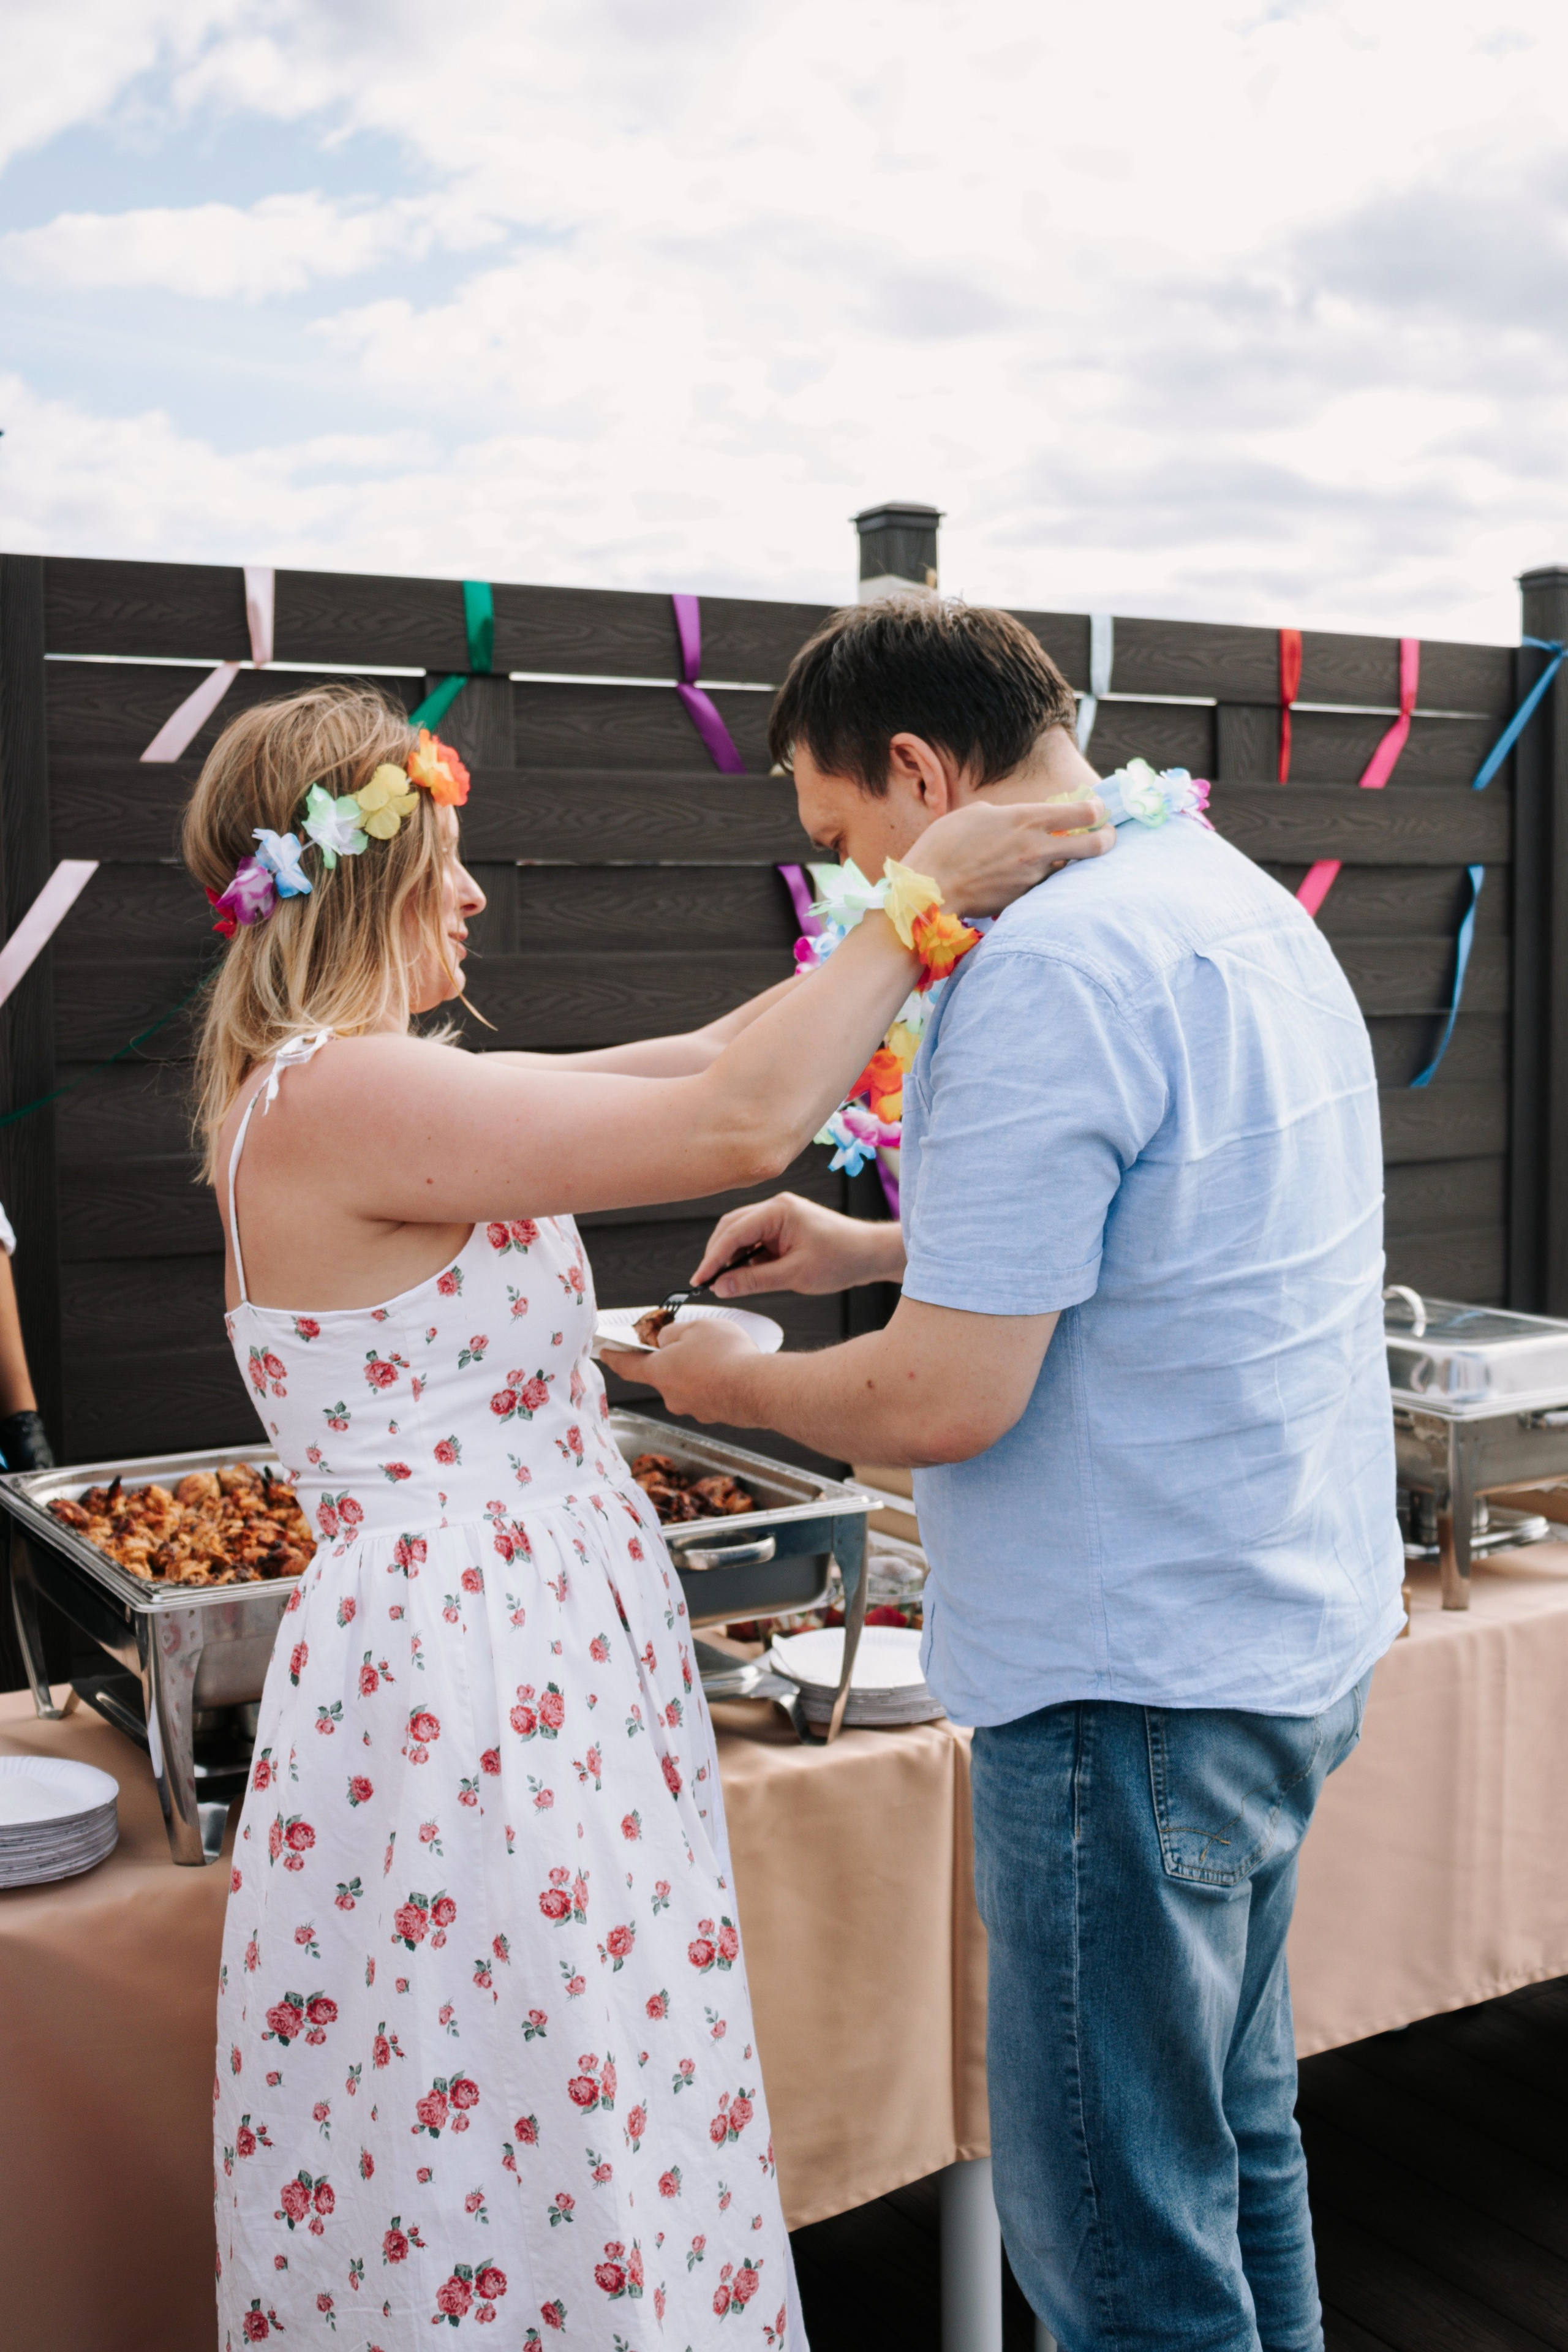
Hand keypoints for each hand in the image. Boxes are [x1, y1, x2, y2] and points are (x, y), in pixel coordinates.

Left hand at [601, 1316, 761, 1422]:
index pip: (627, 1366)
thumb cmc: (726, 1356)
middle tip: (695, 1342)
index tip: (605, 1353)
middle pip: (664, 1373)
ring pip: (689, 1384)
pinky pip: (710, 1393)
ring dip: (699, 1370)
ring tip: (723, 1355)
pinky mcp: (715, 1415)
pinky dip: (716, 1382)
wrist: (759, 1388)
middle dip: (675, 1359)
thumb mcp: (695, 1327)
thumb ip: (675, 1333)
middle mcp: (671, 1395)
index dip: (615, 1357)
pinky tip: (733, 1370)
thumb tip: (667, 1340)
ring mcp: (694, 1408)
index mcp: (659, 1372)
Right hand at [690, 1192, 903, 1296]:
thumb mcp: (794, 1275)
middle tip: (707, 1281)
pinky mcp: (784, 1227)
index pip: (733, 1232)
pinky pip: (756, 1240)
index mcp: (779, 1210)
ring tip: (723, 1281)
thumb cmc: (842, 1259)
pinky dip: (746, 1257)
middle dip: (717, 1254)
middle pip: (732, 1227)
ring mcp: (780, 1215)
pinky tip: (742, 1275)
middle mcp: (776, 1207)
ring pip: (741, 1233)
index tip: (700, 1279)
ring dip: (730, 1256)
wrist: (871, 1254)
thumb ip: (754, 1280)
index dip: (713, 1258)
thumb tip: (722, 1286)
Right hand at [907, 795, 1112, 915]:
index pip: (1084, 812)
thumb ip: (1007, 814)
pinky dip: (1042, 879)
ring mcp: (1033, 877)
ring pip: (1068, 867)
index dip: (1098, 810)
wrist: (929, 890)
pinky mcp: (1024, 899)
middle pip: (1095, 845)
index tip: (1097, 811)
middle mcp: (1037, 848)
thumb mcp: (976, 814)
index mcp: (1027, 819)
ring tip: (1053, 856)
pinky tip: (1025, 876)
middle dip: (1107, 839)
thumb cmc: (944, 847)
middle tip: (1106, 837)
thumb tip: (1021, 819)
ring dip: (1067, 861)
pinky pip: (1044, 886)